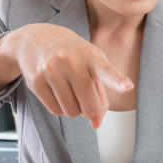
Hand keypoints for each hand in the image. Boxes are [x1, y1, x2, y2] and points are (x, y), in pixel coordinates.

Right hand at [0, 24, 132, 128]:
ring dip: (73, 108)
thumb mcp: (90, 64)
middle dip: (90, 108)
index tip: (127, 87)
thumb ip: (100, 93)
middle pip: (89, 106)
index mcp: (90, 55)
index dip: (117, 81)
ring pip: (71, 112)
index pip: (105, 71)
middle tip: (85, 96)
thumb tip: (96, 124)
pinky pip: (55, 111)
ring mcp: (51, 70)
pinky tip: (56, 90)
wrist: (35, 38)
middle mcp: (70, 61)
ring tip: (68, 88)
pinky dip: (59, 107)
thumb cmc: (71, 53)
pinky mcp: (35, 81)